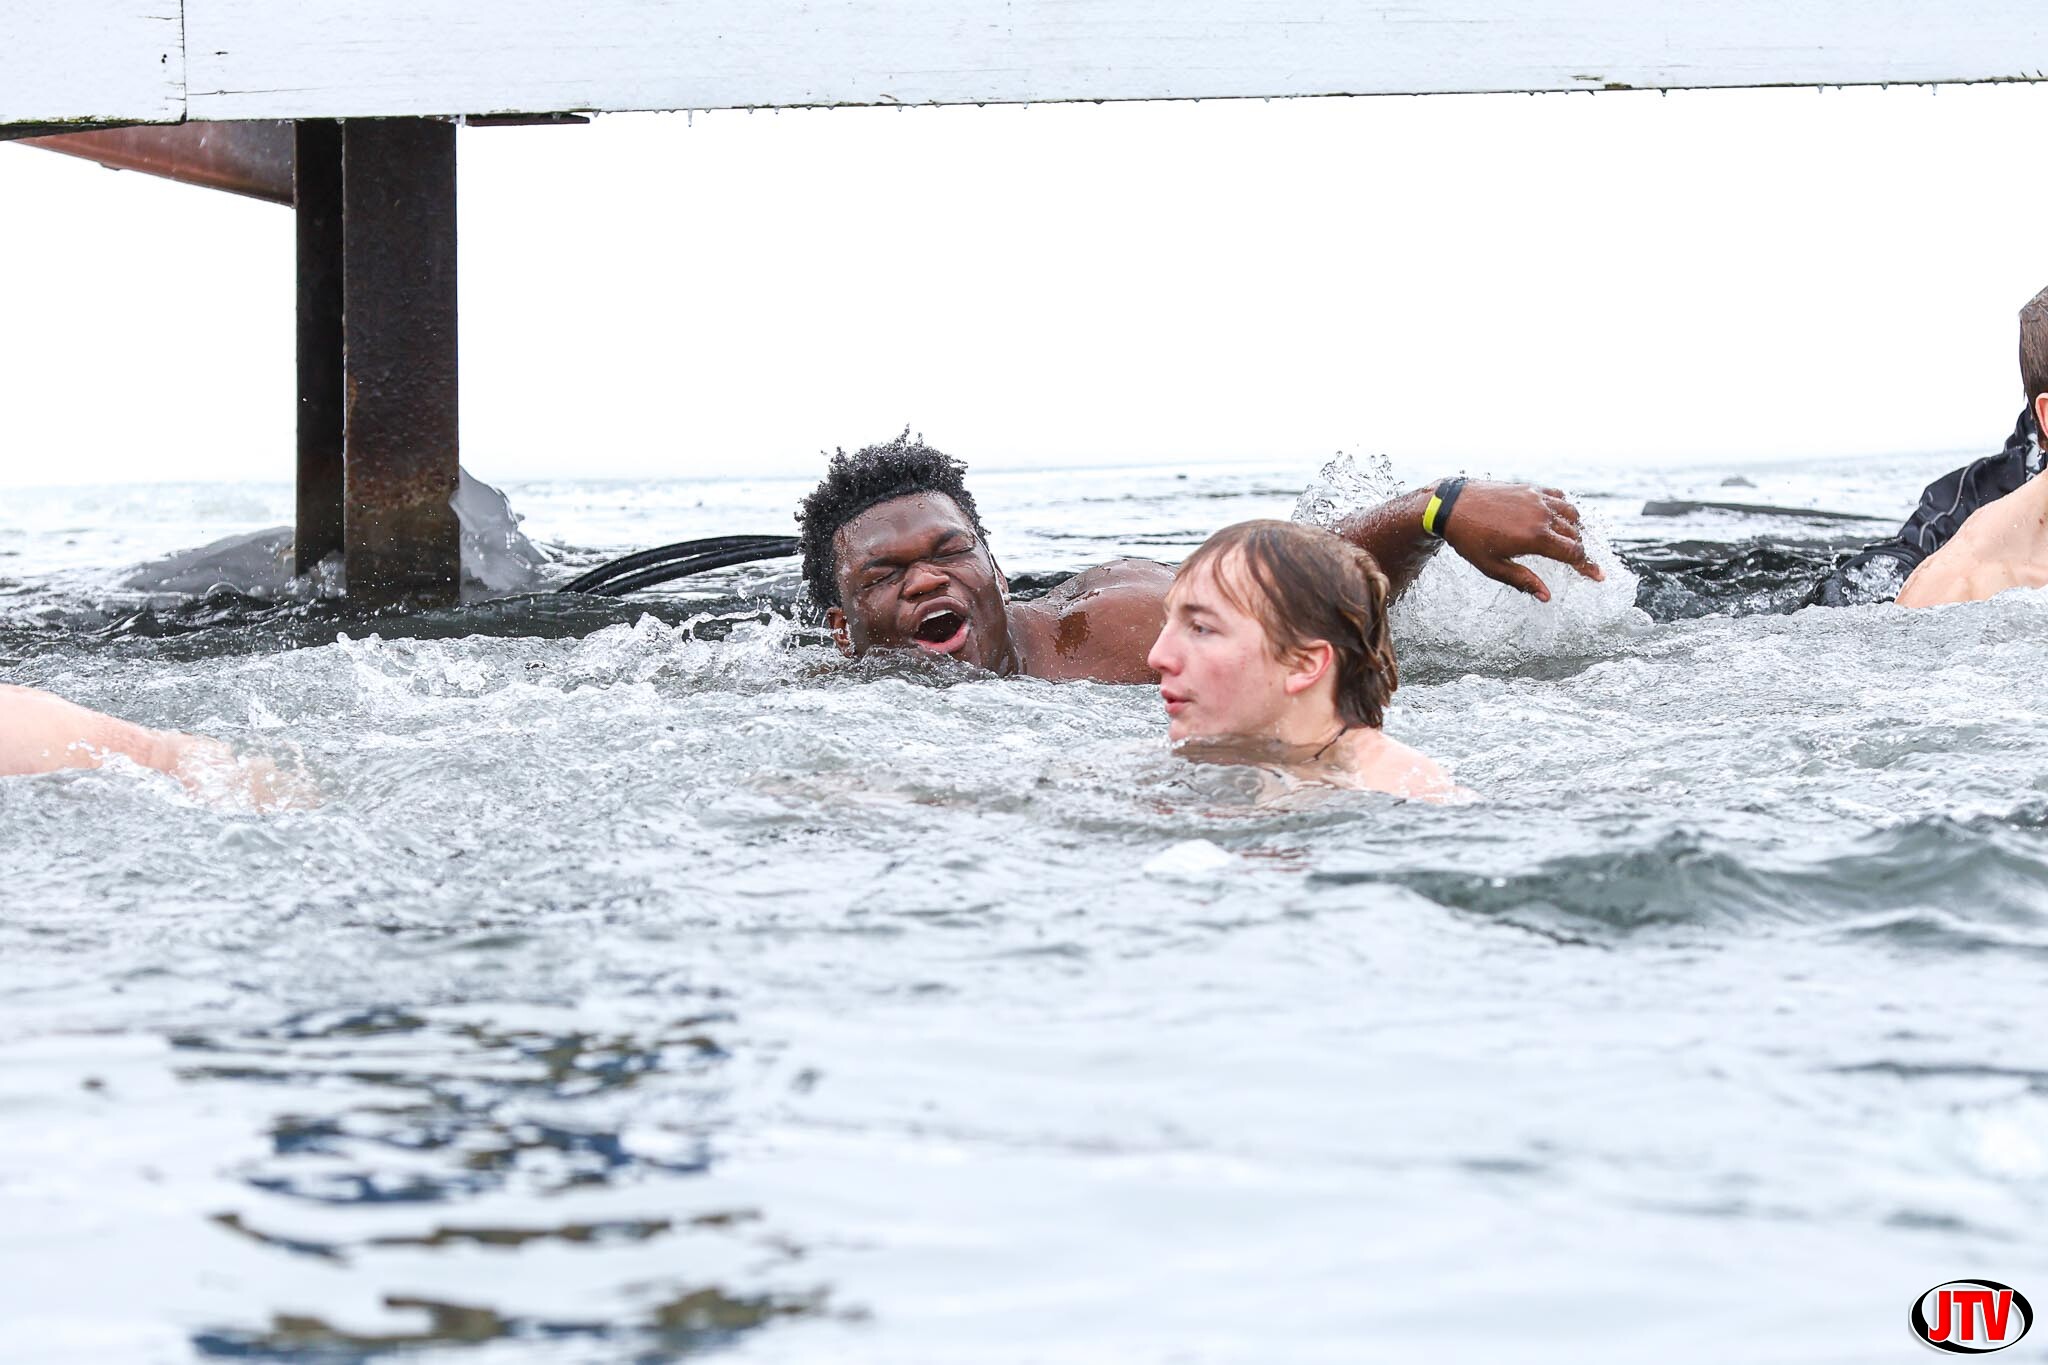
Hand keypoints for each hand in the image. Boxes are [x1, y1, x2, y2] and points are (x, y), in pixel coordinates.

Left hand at [1440, 481, 1603, 600]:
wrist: (1452, 505)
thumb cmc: (1469, 539)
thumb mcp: (1493, 567)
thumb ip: (1522, 581)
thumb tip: (1546, 596)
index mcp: (1535, 538)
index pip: (1573, 553)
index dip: (1588, 566)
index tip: (1599, 576)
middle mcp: (1541, 515)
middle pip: (1576, 535)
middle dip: (1581, 551)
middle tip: (1581, 563)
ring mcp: (1537, 499)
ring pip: (1572, 514)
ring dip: (1577, 529)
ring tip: (1573, 542)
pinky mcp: (1530, 488)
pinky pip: (1559, 497)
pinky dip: (1566, 508)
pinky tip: (1561, 518)